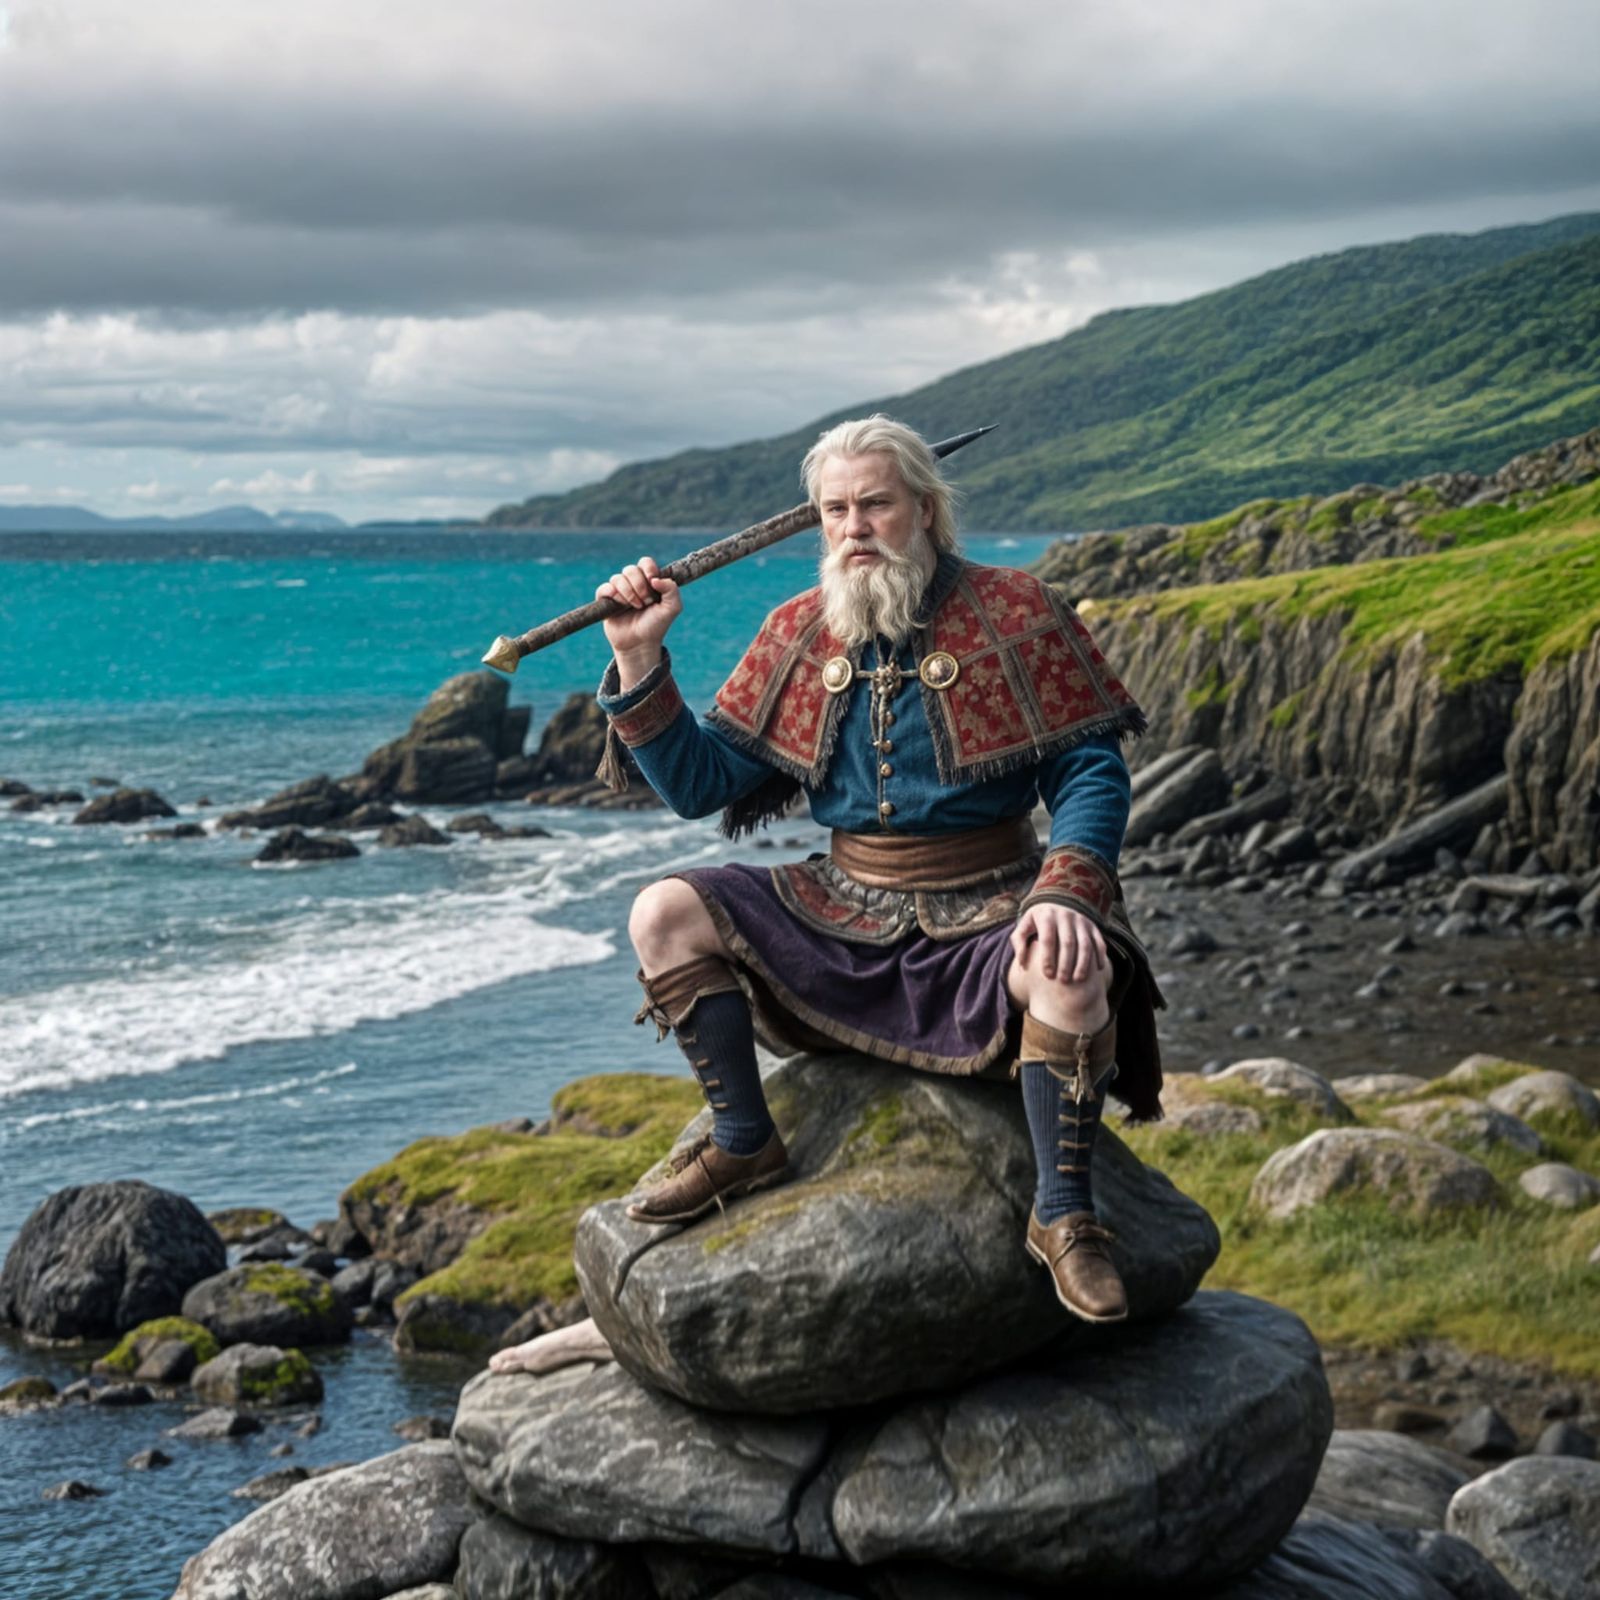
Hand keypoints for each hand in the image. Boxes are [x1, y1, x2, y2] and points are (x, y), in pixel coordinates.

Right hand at [599, 555, 682, 678]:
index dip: (648, 569)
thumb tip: (655, 579)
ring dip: (628, 592)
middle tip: (646, 602)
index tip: (653, 581)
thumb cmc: (656, 625)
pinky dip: (612, 593)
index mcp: (649, 581)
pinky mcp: (606, 600)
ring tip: (635, 607)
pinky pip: (604, 588)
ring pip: (617, 578)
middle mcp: (633, 584)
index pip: (645, 562)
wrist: (640, 644)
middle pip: (631, 569)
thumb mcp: (672, 608)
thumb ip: (672, 590)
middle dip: (640, 585)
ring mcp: (619, 591)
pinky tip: (620, 605)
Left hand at [1010, 903, 1106, 982]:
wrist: (1056, 901)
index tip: (1047, 975)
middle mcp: (1065, 916)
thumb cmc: (1037, 921)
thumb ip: (1019, 942)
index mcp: (1047, 916)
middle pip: (1068, 942)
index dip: (1048, 957)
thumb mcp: (1024, 926)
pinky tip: (1097, 970)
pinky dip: (1099, 956)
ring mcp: (1081, 921)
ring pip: (1085, 944)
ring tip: (1078, 979)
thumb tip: (1021, 964)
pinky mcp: (1092, 926)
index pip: (1048, 938)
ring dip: (1083, 962)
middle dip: (1066, 963)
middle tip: (1063, 981)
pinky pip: (1098, 941)